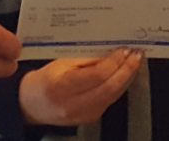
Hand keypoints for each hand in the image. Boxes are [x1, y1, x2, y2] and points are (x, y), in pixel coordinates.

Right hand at [19, 49, 142, 125]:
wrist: (32, 105)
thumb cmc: (44, 80)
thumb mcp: (60, 63)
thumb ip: (85, 59)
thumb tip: (110, 52)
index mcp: (62, 87)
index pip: (97, 75)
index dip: (114, 62)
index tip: (124, 50)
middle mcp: (73, 105)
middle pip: (109, 88)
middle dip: (126, 70)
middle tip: (136, 55)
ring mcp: (82, 115)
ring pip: (113, 96)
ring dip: (126, 78)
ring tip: (134, 62)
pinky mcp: (90, 118)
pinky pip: (110, 101)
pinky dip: (119, 86)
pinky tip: (124, 75)